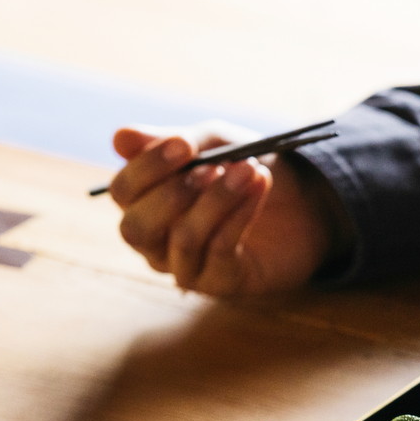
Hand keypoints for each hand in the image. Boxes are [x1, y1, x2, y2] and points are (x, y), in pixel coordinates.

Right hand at [107, 124, 337, 297]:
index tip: (184, 143)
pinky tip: (259, 187)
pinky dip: (240, 214)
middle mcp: (155, 242)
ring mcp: (185, 267)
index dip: (148, 167)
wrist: (300, 199)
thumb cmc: (241, 168)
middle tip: (211, 166)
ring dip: (217, 200)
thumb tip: (119, 137)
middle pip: (137, 228)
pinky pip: (221, 251)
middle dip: (172, 194)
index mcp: (142, 203)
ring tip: (249, 170)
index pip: (123, 192)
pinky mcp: (221, 283)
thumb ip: (171, 141)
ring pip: (183, 239)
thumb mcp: (212, 144)